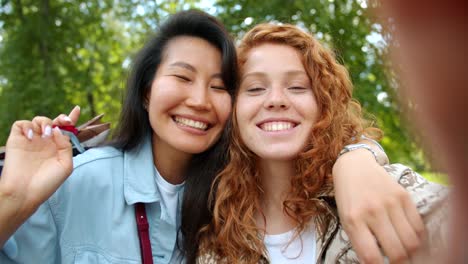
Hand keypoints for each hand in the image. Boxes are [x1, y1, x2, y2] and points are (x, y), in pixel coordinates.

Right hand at [0, 107, 79, 244]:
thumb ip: (66, 146)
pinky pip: (21, 124)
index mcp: (57, 148)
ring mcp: (31, 141)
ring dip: (45, 122)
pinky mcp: (16, 140)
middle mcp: (44, 143)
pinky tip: (31, 137)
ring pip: (38, 120)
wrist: (25, 192)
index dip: (71, 119)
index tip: (77, 109)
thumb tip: (59, 130)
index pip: (65, 130)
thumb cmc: (47, 183)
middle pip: (53, 122)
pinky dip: (27, 126)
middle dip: (60, 118)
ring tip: (46, 135)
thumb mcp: (65, 165)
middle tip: (64, 121)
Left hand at [333, 149, 424, 263]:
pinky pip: (418, 226)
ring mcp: (390, 202)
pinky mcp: (404, 195)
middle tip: (397, 262)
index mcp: (353, 220)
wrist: (354, 166)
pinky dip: (417, 238)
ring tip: (404, 253)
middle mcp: (372, 211)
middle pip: (397, 252)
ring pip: (411, 242)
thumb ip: (360, 242)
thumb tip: (376, 263)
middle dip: (399, 263)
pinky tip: (409, 238)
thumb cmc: (348, 197)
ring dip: (410, 253)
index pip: (372, 256)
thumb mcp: (346, 219)